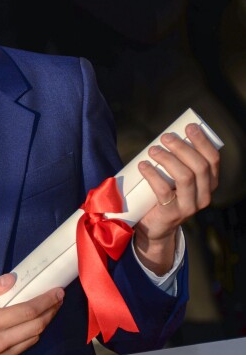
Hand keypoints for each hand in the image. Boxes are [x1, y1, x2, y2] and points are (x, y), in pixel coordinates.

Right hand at [0, 273, 64, 354]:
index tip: (57, 292)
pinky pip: (22, 349)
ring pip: (32, 339)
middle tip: (58, 299)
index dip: (46, 301)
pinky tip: (29, 325)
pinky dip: (30, 335)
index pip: (28, 311)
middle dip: (51, 311)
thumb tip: (12, 279)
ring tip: (48, 310)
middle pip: (37, 326)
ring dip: (43, 324)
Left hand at [134, 123, 219, 274]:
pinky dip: (153, 175)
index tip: (188, 127)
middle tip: (166, 137)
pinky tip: (143, 166)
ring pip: (185, 177)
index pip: (213, 159)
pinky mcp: (172, 214)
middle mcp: (204, 196)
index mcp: (209, 183)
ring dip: (168, 159)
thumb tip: (167, 136)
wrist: (155, 227)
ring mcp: (190, 207)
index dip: (202, 141)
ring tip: (153, 150)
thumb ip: (177, 161)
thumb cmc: (164, 194)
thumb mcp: (175, 178)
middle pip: (199, 166)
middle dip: (183, 147)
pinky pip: (164, 191)